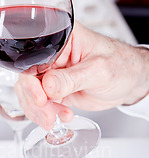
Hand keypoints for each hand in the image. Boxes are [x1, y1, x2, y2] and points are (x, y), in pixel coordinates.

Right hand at [15, 23, 148, 129]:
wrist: (130, 81)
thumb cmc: (121, 65)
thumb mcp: (98, 70)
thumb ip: (72, 79)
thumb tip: (48, 85)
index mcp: (62, 38)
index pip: (34, 58)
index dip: (32, 81)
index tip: (41, 98)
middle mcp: (52, 55)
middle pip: (27, 78)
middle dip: (35, 100)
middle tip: (48, 114)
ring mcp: (51, 73)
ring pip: (30, 94)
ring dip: (39, 111)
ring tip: (55, 118)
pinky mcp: (54, 90)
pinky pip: (39, 104)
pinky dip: (45, 114)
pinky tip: (61, 116)